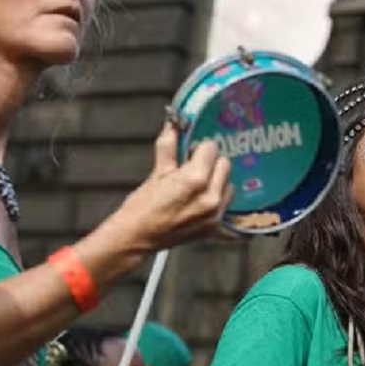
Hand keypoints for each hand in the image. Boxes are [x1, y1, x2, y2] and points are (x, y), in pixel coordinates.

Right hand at [120, 124, 233, 250]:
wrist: (136, 237)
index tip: (191, 150)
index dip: (200, 146)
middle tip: (193, 166)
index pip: (211, 148)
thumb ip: (168, 147)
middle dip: (210, 162)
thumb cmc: (142, 208)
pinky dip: (219, 199)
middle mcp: (210, 198)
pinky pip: (227, 205)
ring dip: (217, 181)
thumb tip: (173, 127)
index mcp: (195, 180)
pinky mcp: (214, 227)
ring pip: (228, 184)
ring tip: (197, 185)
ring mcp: (214, 214)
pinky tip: (205, 199)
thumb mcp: (156, 172)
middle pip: (224, 165)